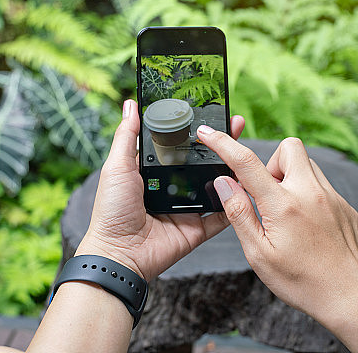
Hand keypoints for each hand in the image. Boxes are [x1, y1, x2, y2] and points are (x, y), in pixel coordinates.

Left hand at [75, 100, 244, 279]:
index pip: (181, 145)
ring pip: (216, 184)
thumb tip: (130, 104)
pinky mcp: (198, 227)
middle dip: (221, 144)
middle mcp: (174, 186)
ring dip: (231, 169)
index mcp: (156, 171)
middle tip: (235, 124)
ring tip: (246, 148)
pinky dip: (234, 202)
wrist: (118, 252)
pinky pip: (222, 214)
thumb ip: (127, 136)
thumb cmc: (111, 210)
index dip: (196, 130)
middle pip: (203, 162)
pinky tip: (246, 185)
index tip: (212, 112)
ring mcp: (188, 207)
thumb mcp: (116, 166)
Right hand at [195, 128, 357, 322]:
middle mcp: (309, 193)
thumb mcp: (259, 254)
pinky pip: (322, 185)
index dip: (223, 143)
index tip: (209, 134)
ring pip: (307, 164)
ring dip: (291, 178)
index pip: (246, 162)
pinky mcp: (345, 206)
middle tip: (267, 193)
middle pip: (288, 147)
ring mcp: (331, 197)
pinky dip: (308, 195)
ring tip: (287, 212)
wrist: (349, 296)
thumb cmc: (302, 281)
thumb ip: (239, 213)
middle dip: (271, 162)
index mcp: (282, 205)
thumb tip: (225, 183)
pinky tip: (307, 226)